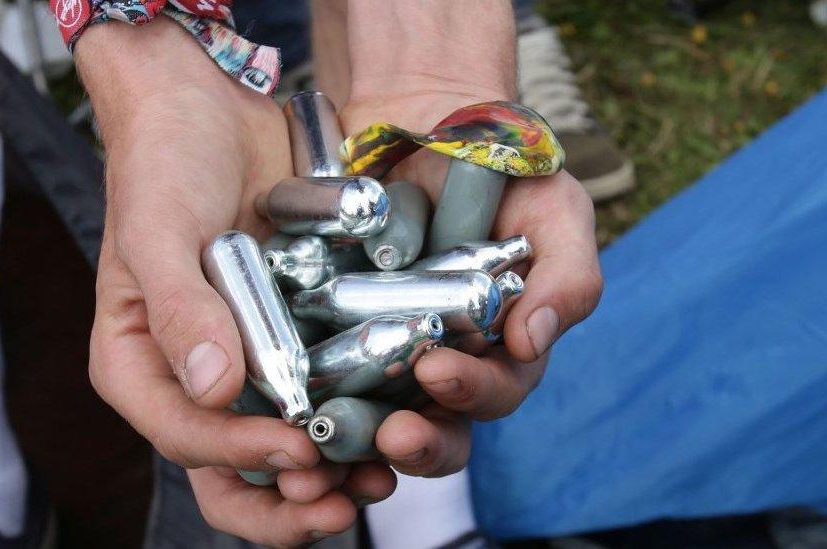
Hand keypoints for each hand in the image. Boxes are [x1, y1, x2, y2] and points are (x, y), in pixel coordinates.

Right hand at [76, 20, 393, 545]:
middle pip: (231, 467)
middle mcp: (195, 376)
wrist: (206, 111)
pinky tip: (395, 423)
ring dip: (331, 472)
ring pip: (284, 443)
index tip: (298, 451)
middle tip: (340, 498)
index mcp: (142, 365)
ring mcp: (248, 360)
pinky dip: (357, 416)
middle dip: (286, 498)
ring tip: (378, 478)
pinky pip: (324, 391)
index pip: (184, 436)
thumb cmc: (161, 165)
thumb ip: (179, 310)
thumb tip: (215, 390)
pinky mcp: (294, 335)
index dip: (240, 455)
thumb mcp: (158, 230)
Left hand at [340, 85, 602, 476]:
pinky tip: (290, 397)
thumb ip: (567, 275)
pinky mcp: (330, 326)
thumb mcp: (554, 211)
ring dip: (357, 434)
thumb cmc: (506, 169)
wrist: (428, 119)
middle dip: (416, 439)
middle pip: (433, 425)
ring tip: (332, 428)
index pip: (493, 391)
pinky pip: (316, 368)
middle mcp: (441, 359)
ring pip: (371, 413)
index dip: (472, 392)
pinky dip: (306, 389)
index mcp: (498, 347)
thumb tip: (533, 342)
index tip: (439, 370)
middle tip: (391, 433)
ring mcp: (382, 347)